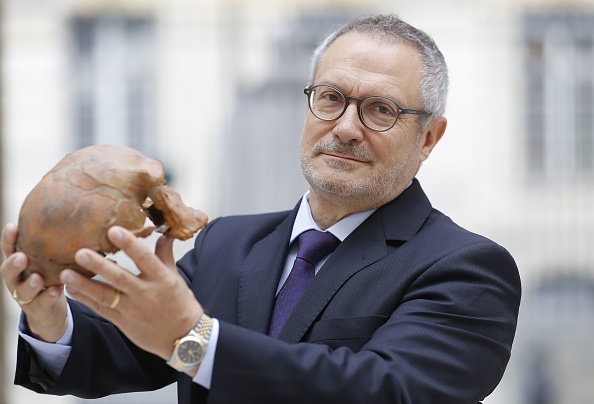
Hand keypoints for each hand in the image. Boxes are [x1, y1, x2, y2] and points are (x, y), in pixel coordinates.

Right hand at [1, 224, 67, 341]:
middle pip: (8, 271)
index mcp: (19, 264)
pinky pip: (41, 303)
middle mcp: (17, 279)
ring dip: (30, 284)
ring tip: (38, 278)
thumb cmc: (51, 278)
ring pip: (22, 290)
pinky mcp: (36, 309)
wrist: (50, 311)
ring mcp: (24, 296)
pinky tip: (57, 290)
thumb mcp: (50, 261)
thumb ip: (55, 245)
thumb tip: (78, 218)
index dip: (8, 239)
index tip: (12, 226)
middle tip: (22, 257)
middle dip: (13, 263)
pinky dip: (48, 297)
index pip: (9, 249)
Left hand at [61, 226, 202, 359]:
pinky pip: (101, 310)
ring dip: (84, 284)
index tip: (114, 230)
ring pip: (105, 295)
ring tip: (65, 274)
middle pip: (120, 277)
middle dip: (99, 265)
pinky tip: (72, 290)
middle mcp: (146, 294)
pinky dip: (86, 300)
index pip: (145, 258)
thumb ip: (165, 256)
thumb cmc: (181, 304)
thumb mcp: (176, 278)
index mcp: (162, 279)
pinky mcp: (123, 322)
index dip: (129, 244)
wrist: (183, 337)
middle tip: (80, 252)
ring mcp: (133, 309)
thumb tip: (163, 234)